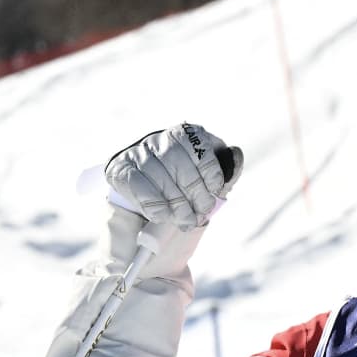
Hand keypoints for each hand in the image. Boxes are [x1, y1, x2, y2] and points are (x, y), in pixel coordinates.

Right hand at [105, 123, 243, 230]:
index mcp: (184, 136)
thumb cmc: (182, 190)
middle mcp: (159, 139)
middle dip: (194, 194)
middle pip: (180, 164)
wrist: (147, 205)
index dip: (210, 174)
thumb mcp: (206, 181)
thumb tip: (236, 154)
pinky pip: (140, 186)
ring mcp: (138, 153)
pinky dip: (155, 205)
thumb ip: (224, 171)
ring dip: (176, 204)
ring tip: (185, 221)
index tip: (213, 192)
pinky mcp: (120, 169)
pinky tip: (164, 216)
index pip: (201, 148)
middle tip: (200, 213)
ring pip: (160, 177)